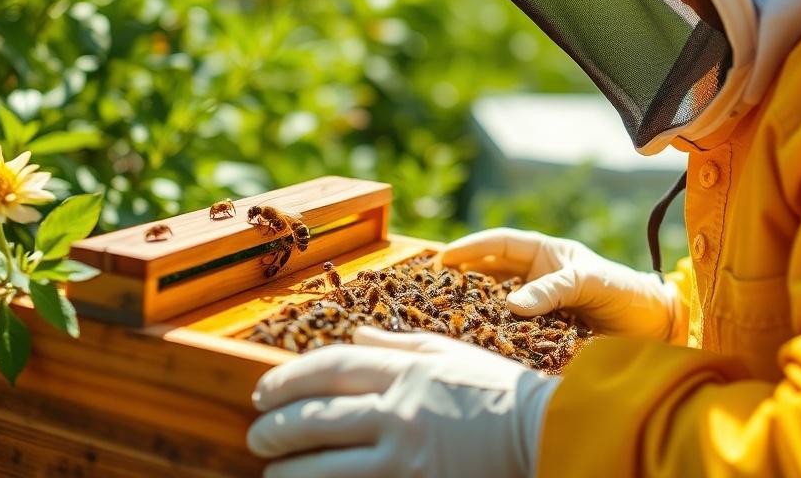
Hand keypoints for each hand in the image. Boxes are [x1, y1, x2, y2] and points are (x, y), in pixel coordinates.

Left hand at [248, 327, 557, 477]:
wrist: (543, 436)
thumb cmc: (497, 390)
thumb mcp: (448, 353)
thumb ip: (397, 344)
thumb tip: (354, 336)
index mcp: (406, 371)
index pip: (329, 369)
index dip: (288, 380)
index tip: (262, 393)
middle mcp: (398, 413)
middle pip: (316, 419)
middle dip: (276, 429)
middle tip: (257, 436)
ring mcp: (404, 459)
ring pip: (324, 467)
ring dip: (289, 472)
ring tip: (273, 473)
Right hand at [442, 228, 680, 339]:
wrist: (653, 329)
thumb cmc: (625, 292)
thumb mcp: (590, 282)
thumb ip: (553, 290)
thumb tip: (511, 304)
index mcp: (546, 254)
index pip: (501, 244)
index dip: (471, 248)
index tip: (444, 257)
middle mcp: (536, 278)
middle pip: (490, 273)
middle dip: (463, 278)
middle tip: (432, 288)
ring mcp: (537, 307)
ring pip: (497, 304)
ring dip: (475, 308)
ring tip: (446, 316)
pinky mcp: (541, 335)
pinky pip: (512, 332)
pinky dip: (495, 335)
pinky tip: (478, 343)